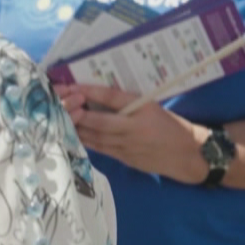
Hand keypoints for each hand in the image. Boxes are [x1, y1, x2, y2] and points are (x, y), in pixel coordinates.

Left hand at [58, 83, 208, 184]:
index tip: (72, 85)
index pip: (112, 97)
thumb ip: (126, 101)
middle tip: (58, 101)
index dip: (90, 91)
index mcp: (142, 110)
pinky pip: (99, 148)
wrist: (186, 155)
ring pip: (95, 136)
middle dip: (75, 111)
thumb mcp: (152, 106)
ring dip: (76, 127)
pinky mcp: (123, 158)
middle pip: (98, 120)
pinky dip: (84, 139)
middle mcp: (133, 129)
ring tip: (59, 116)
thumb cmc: (169, 125)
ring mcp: (127, 147)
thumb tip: (96, 92)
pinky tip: (72, 132)